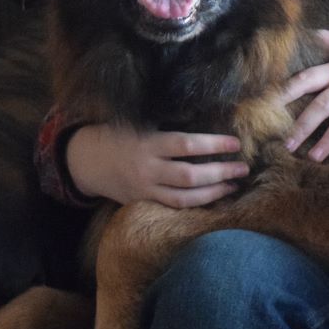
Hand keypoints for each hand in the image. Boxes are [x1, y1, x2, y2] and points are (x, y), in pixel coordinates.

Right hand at [64, 122, 248, 207]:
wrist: (85, 161)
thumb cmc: (118, 135)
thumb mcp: (139, 123)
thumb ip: (167, 127)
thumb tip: (206, 120)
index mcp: (148, 143)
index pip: (186, 145)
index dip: (213, 144)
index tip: (236, 143)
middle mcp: (147, 169)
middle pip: (189, 176)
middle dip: (220, 173)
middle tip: (243, 168)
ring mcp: (144, 190)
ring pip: (183, 198)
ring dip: (212, 193)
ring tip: (233, 185)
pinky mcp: (142, 203)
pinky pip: (172, 208)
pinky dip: (194, 205)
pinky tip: (213, 199)